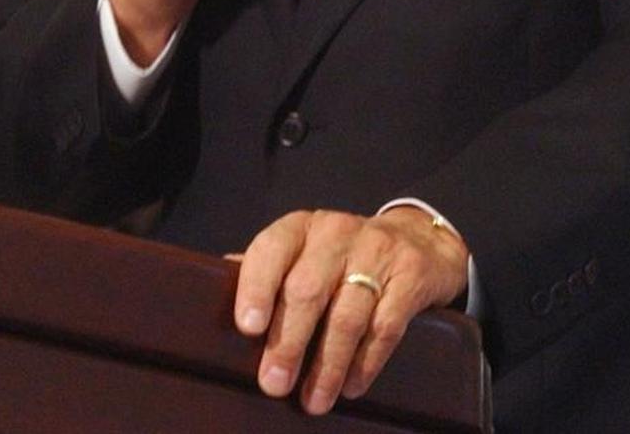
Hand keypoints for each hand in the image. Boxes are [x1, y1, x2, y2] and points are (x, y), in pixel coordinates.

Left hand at [234, 207, 469, 415]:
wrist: (418, 241)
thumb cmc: (343, 256)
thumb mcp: (304, 251)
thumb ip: (267, 269)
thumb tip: (211, 290)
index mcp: (302, 227)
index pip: (273, 248)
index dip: (258, 286)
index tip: (248, 326)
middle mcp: (337, 232)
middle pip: (308, 288)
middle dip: (289, 342)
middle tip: (273, 384)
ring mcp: (377, 251)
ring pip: (347, 314)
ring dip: (328, 364)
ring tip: (314, 401)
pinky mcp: (410, 276)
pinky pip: (385, 325)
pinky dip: (366, 361)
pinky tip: (352, 386)